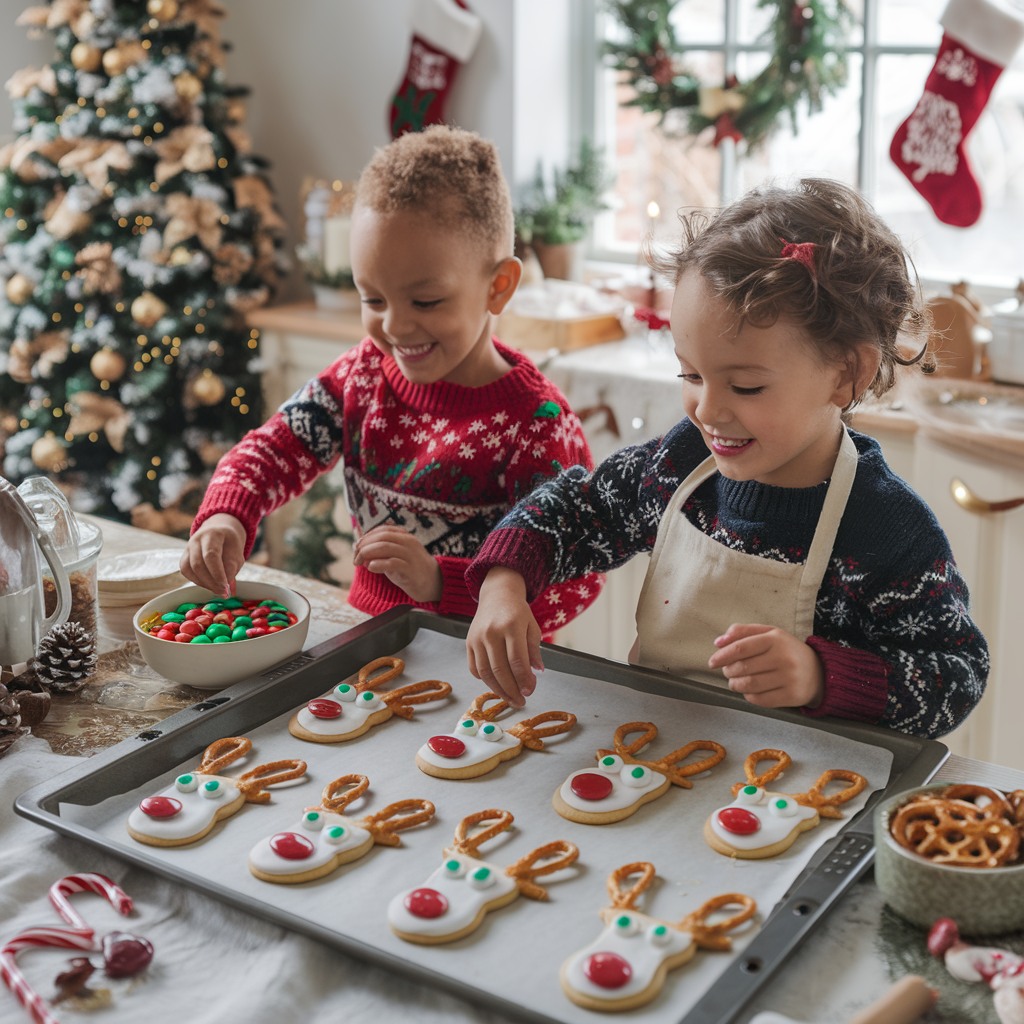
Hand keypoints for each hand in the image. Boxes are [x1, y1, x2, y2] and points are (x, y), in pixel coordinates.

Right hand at [180, 513, 245, 597]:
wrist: (219, 530)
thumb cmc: (229, 542)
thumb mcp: (237, 550)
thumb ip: (232, 566)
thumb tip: (226, 586)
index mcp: (212, 534)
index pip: (211, 555)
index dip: (217, 573)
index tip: (225, 586)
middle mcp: (196, 539)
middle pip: (198, 564)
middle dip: (211, 582)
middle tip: (223, 592)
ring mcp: (187, 548)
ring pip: (189, 569)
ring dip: (204, 584)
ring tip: (218, 590)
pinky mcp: (184, 556)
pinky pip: (186, 572)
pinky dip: (198, 581)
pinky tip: (209, 585)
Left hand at [352, 525, 441, 602]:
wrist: (434, 583)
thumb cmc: (411, 570)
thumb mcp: (396, 557)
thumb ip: (381, 553)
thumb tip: (360, 552)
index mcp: (405, 537)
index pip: (383, 530)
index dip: (367, 536)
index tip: (357, 546)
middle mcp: (409, 543)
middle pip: (381, 537)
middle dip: (364, 545)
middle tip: (355, 557)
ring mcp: (410, 555)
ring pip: (384, 547)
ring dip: (367, 553)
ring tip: (359, 562)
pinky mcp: (410, 570)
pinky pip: (391, 563)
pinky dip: (377, 564)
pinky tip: (370, 568)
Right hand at [466, 567, 542, 707]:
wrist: (497, 595)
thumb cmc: (518, 612)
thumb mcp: (532, 627)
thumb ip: (534, 651)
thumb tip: (536, 674)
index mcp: (511, 626)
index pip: (517, 660)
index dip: (524, 679)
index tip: (530, 691)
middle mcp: (491, 632)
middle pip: (500, 670)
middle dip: (511, 690)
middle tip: (521, 701)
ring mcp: (477, 638)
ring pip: (485, 672)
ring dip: (498, 690)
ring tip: (510, 698)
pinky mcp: (468, 642)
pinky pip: (474, 668)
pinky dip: (485, 680)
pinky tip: (496, 685)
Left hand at [707, 623, 824, 708]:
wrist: (819, 671)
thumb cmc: (785, 650)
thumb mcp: (768, 634)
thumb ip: (742, 632)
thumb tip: (718, 642)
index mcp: (775, 639)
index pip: (740, 648)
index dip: (722, 656)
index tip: (712, 662)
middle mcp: (784, 658)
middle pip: (742, 668)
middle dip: (728, 671)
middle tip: (727, 672)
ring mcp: (790, 678)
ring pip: (749, 685)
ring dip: (735, 685)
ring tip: (735, 681)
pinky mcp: (793, 696)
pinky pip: (760, 700)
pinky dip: (748, 696)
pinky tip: (749, 690)